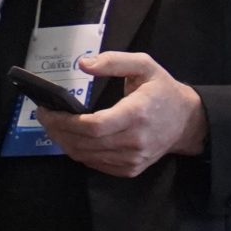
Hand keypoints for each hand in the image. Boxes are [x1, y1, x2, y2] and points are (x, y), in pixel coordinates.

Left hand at [35, 52, 206, 176]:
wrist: (187, 122)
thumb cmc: (163, 90)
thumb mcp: (144, 65)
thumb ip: (113, 62)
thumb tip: (83, 64)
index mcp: (136, 113)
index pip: (93, 126)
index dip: (65, 122)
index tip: (47, 111)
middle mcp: (134, 141)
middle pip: (85, 143)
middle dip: (57, 131)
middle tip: (43, 117)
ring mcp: (133, 159)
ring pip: (87, 156)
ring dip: (64, 143)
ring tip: (52, 126)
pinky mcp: (130, 169)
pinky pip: (96, 164)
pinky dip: (79, 152)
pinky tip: (71, 138)